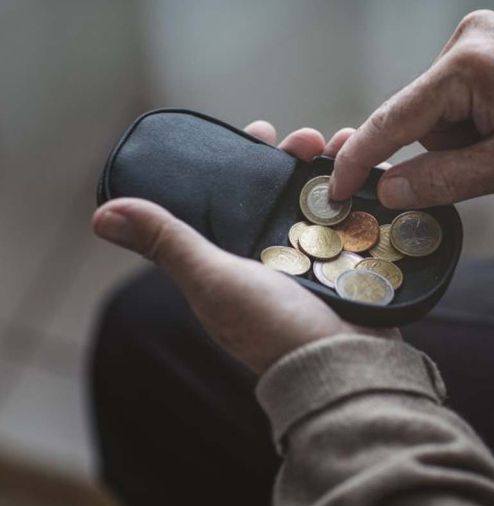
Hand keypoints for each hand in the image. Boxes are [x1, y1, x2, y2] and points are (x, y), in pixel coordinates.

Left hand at [92, 123, 397, 374]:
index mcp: (239, 257)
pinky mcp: (354, 265)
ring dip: (332, 167)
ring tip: (345, 144)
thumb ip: (168, 243)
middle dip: (294, 157)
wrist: (343, 367)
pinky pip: (357, 218)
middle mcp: (278, 256)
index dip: (246, 161)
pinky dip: (363, 191)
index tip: (259, 131)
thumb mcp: (213, 281)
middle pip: (284, 192)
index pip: (237, 198)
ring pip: (323, 201)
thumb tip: (102, 214)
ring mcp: (320, 261)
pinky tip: (371, 167)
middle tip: (307, 137)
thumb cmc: (273, 328)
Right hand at [330, 10, 493, 208]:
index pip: (395, 118)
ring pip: (437, 108)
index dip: (361, 157)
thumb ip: (443, 180)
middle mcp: (466, 39)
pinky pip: (455, 91)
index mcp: (469, 67)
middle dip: (444, 148)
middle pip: (419, 116)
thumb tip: (390, 189)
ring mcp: (477, 34)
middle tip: (493, 156)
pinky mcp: (487, 39)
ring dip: (461, 134)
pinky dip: (470, 116)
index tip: (337, 186)